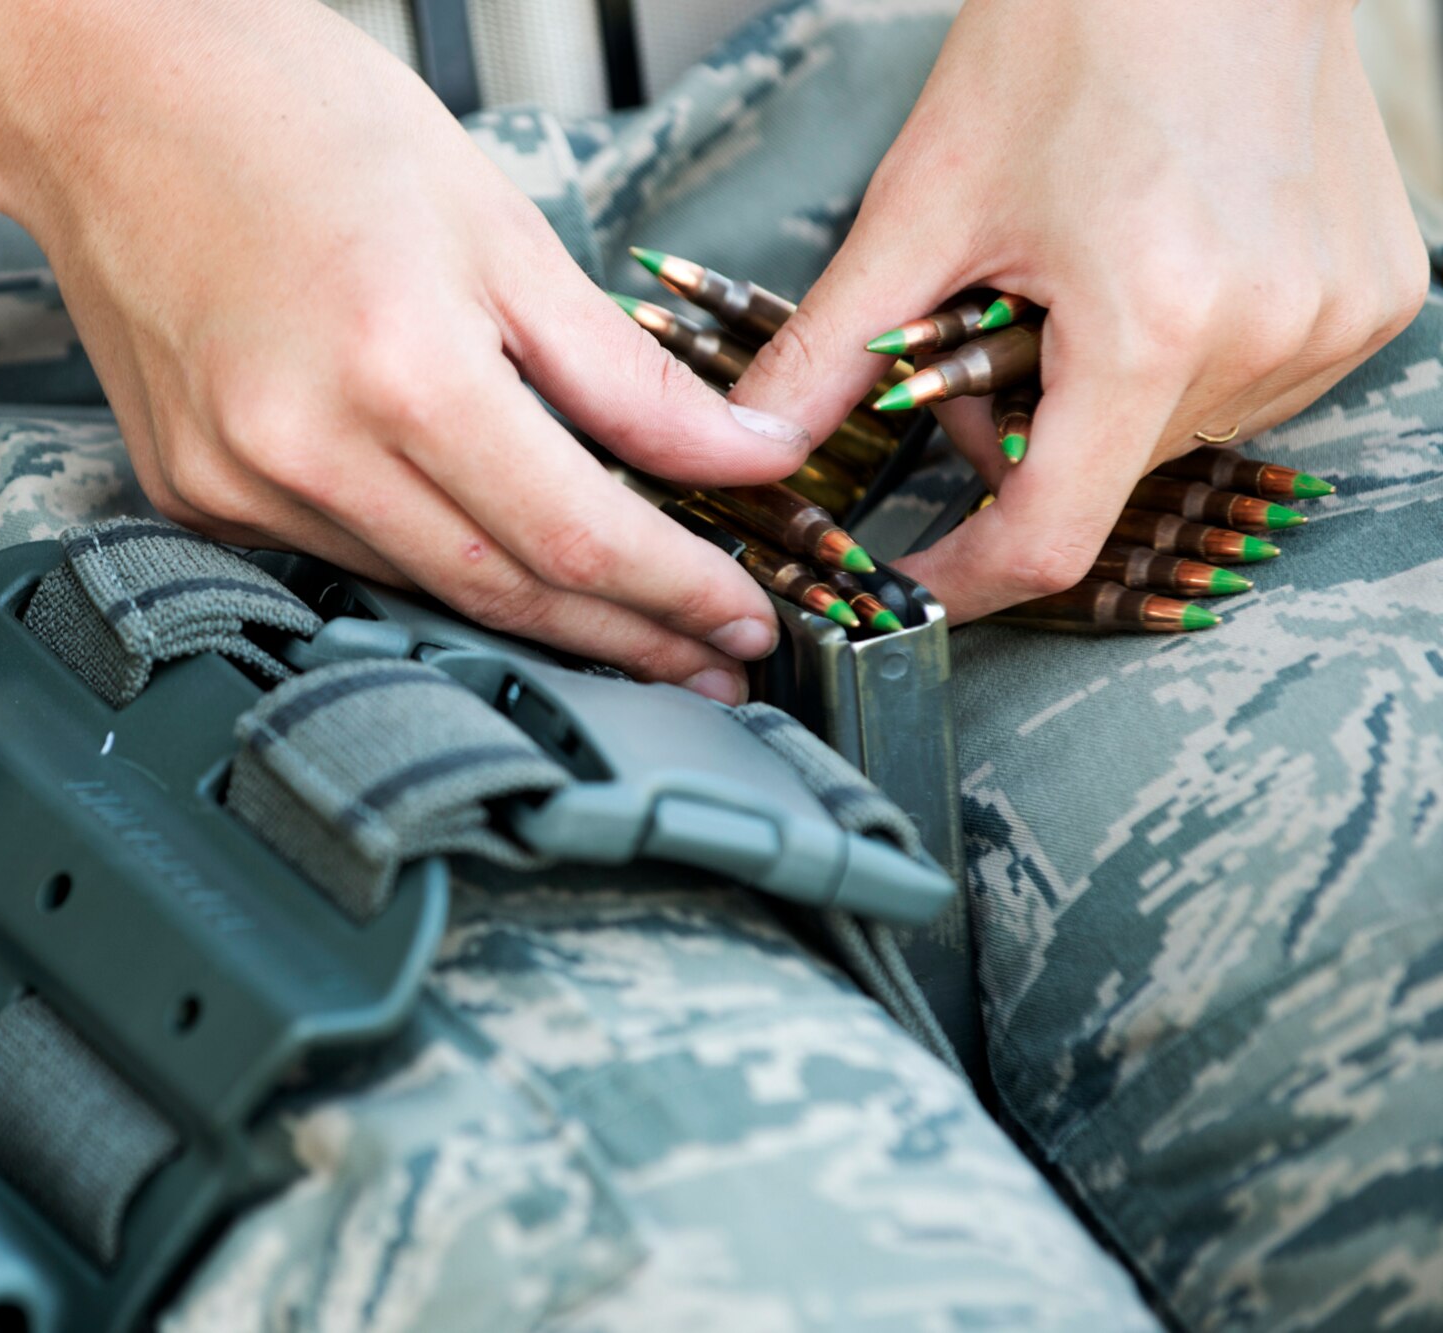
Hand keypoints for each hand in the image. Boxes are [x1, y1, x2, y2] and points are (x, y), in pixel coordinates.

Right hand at [0, 0, 812, 699]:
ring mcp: (237, 484)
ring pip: (426, 589)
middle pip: (507, 593)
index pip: (577, 538)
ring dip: (537, 617)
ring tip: (627, 623)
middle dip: (628, 639)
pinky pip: (342, 559)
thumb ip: (625, 373)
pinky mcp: (195, 495)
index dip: (677, 596)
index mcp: (402, 368)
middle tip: (708, 664)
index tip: (742, 621)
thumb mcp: (502, 228)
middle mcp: (306, 448)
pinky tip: (490, 562)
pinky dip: (432, 568)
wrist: (118, 94)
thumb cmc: (298, 121)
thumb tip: (737, 454)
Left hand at [730, 0, 1428, 620]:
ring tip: (1078, 271)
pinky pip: (1241, 385)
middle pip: (1096, 475)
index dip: (963, 576)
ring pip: (1163, 435)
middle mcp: (1271, 334)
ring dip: (1093, 395)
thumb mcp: (924, 207)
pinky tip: (1152, 262)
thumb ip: (831, 352)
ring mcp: (1338, 319)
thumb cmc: (1073, 37)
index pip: (1049, 532)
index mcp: (1157, 319)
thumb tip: (754, 452)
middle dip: (1012, 430)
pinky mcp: (1376, 296)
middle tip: (985, 317)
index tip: (909, 584)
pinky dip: (1173, 356)